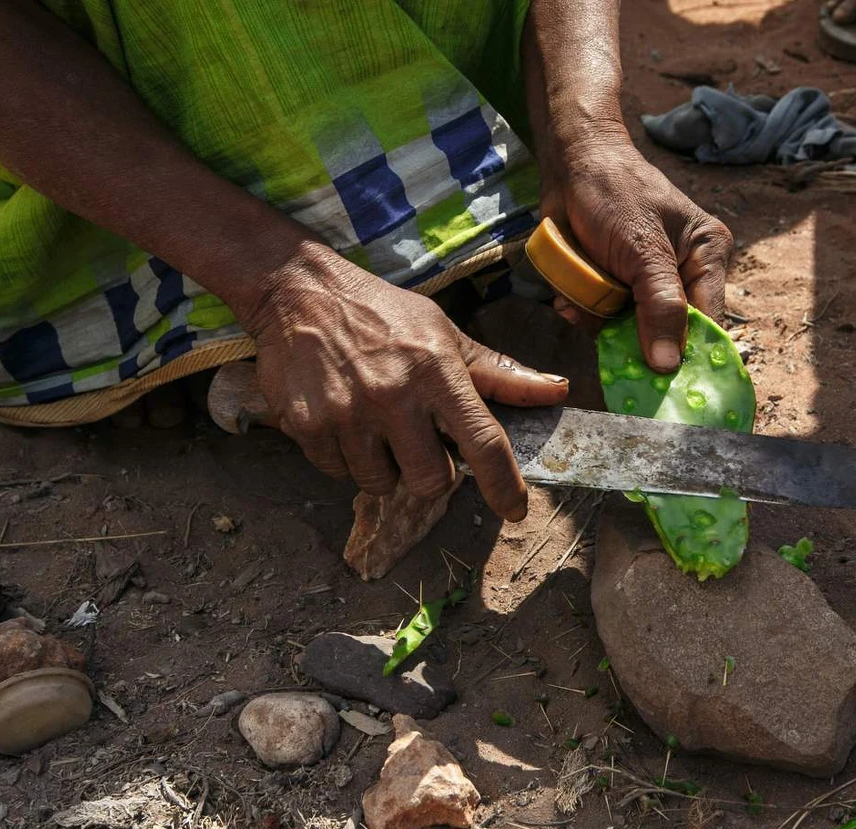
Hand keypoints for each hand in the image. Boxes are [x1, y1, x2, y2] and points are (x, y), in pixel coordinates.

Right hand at [247, 242, 569, 519]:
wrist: (298, 291)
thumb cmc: (383, 314)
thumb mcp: (444, 333)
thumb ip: (497, 373)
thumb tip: (557, 391)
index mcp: (436, 371)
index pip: (483, 442)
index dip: (503, 485)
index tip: (514, 510)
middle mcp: (394, 395)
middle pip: (431, 481)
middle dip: (430, 472)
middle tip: (417, 441)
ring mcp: (347, 414)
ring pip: (381, 483)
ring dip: (384, 466)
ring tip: (375, 424)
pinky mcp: (307, 426)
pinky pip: (337, 472)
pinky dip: (345, 457)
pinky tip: (342, 418)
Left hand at [540, 131, 732, 371]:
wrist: (569, 163)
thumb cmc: (614, 191)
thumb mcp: (642, 248)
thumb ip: (660, 305)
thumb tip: (670, 365)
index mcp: (706, 257)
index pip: (708, 321)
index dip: (689, 354)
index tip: (664, 382)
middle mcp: (683, 274)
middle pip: (668, 333)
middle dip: (632, 335)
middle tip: (605, 329)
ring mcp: (647, 284)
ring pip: (631, 331)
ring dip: (600, 322)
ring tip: (579, 300)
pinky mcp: (617, 287)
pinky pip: (605, 319)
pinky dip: (585, 313)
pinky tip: (569, 298)